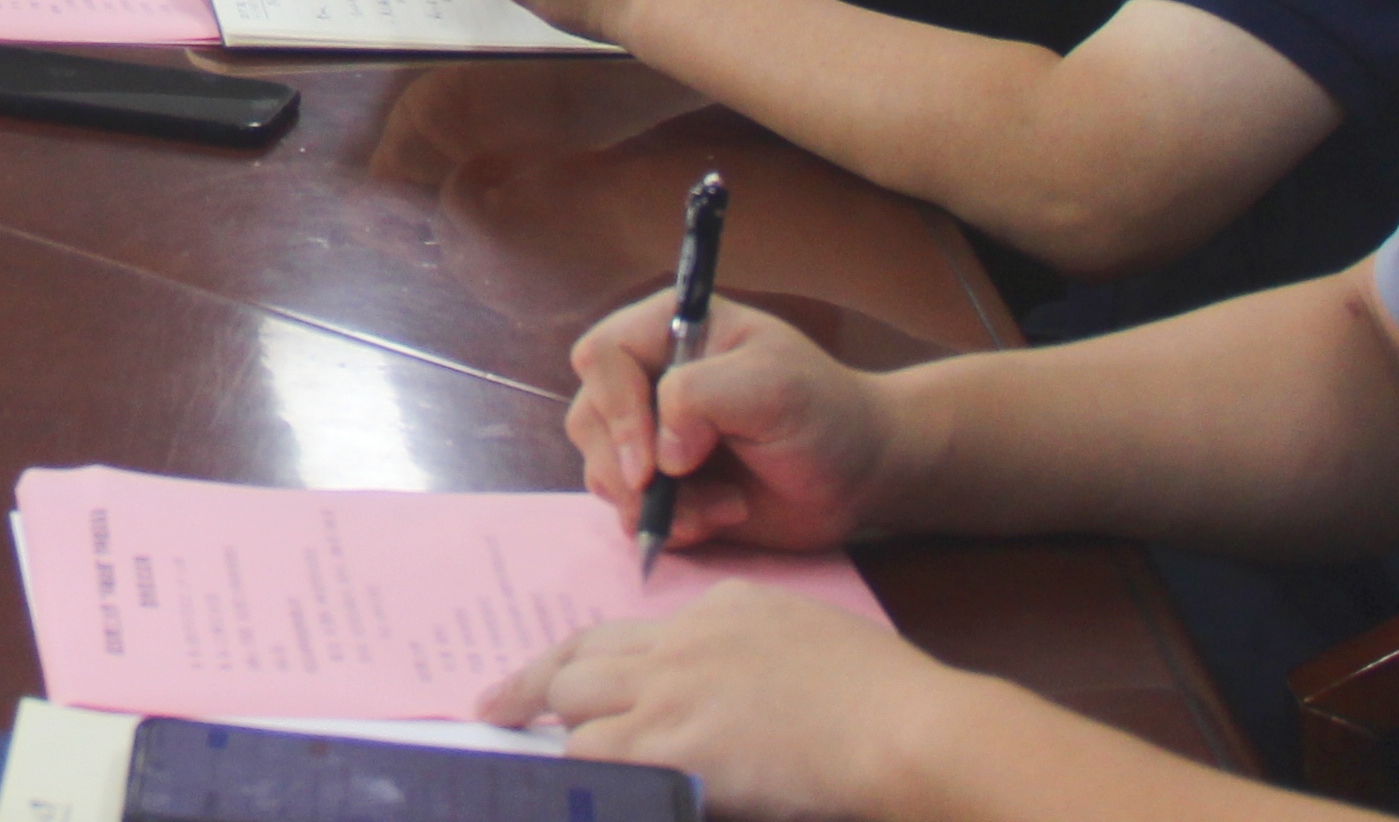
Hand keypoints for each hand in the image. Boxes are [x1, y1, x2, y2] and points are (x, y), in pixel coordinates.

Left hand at [486, 586, 953, 821]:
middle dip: (537, 683)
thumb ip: (754, 657)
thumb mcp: (809, 644)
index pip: (631, 631)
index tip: (566, 676)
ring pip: (575, 702)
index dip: (591, 659)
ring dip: (558, 735)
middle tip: (496, 707)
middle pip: (581, 654)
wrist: (903, 727)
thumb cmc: (885, 699)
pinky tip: (569, 791)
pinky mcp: (671, 745)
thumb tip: (725, 696)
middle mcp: (682, 640)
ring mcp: (671, 691)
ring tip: (529, 758)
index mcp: (722, 608)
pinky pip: (595, 758)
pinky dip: (577, 775)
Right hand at [561, 292, 897, 559]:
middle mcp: (647, 380)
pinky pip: (628, 512)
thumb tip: (661, 454)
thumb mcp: (773, 385)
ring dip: (658, 503)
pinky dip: (668, 526)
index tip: (655, 462)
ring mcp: (649, 436)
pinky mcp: (661, 488)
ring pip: (602, 470)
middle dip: (632, 468)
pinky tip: (719, 519)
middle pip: (589, 419)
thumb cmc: (822, 413)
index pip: (601, 357)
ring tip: (725, 508)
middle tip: (688, 490)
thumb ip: (702, 396)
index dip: (617, 409)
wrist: (857, 475)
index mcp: (667, 331)